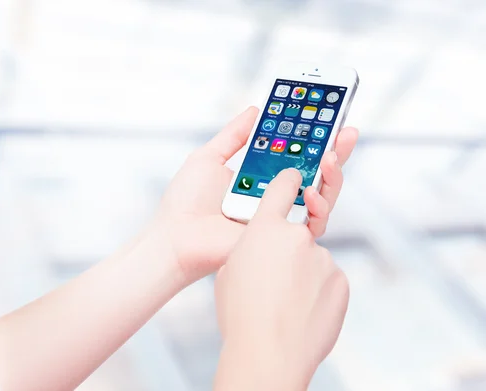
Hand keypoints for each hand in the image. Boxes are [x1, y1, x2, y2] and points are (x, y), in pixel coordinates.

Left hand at [154, 106, 357, 282]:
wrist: (175, 237)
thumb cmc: (185, 201)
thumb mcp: (209, 157)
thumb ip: (235, 135)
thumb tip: (256, 109)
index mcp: (261, 177)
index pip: (296, 154)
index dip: (316, 137)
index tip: (330, 115)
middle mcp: (275, 197)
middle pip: (317, 173)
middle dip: (337, 151)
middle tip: (346, 130)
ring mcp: (281, 217)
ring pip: (323, 197)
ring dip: (334, 174)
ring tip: (332, 154)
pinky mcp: (282, 238)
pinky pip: (313, 224)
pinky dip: (319, 205)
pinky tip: (312, 188)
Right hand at [213, 169, 349, 390]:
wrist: (268, 354)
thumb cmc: (240, 315)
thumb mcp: (229, 271)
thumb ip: (249, 249)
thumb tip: (262, 249)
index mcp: (264, 229)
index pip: (283, 185)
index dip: (289, 178)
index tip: (295, 176)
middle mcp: (297, 236)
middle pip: (298, 230)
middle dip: (289, 244)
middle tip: (278, 269)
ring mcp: (323, 259)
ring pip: (313, 259)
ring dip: (302, 274)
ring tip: (283, 304)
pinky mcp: (340, 281)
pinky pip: (327, 279)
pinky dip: (317, 291)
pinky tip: (300, 311)